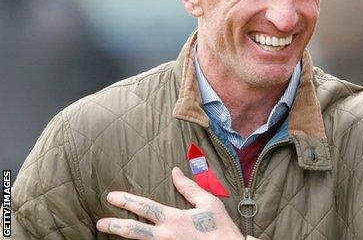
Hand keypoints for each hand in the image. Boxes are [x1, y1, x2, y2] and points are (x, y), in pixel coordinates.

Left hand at [97, 167, 242, 239]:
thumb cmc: (221, 227)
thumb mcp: (208, 203)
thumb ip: (189, 188)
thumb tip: (175, 172)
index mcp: (174, 219)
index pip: (144, 207)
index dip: (126, 200)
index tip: (111, 196)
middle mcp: (165, 235)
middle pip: (133, 230)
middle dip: (115, 225)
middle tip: (100, 222)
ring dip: (122, 237)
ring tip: (108, 234)